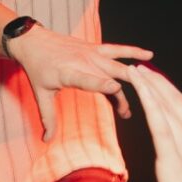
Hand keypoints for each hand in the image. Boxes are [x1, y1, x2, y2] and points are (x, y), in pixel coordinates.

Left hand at [7, 25, 151, 139]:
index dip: (102, 84)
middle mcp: (82, 61)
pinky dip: (132, 52)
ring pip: (117, 65)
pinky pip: (117, 50)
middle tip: (125, 114)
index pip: (87, 79)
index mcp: (68, 72)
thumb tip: (47, 140)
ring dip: (133, 77)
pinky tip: (148, 55)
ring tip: (148, 88)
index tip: (116, 89)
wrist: (33, 41)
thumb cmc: (36, 68)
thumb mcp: (40, 93)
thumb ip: (47, 117)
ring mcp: (91, 53)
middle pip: (109, 77)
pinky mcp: (95, 48)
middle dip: (120, 95)